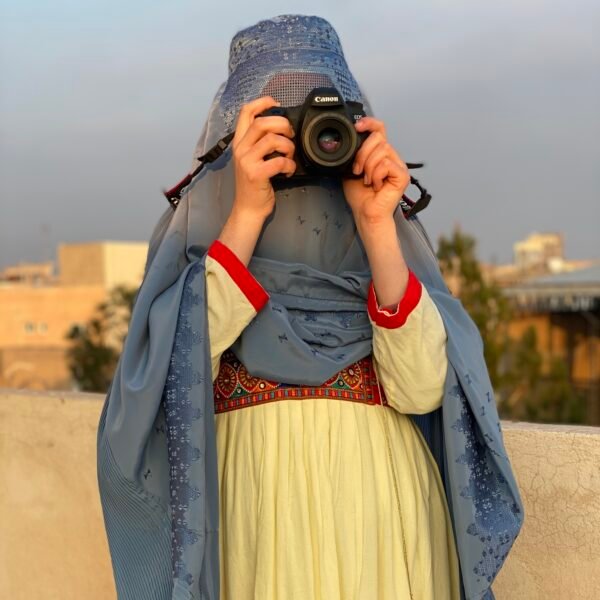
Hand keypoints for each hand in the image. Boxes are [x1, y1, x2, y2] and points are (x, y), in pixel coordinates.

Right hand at [230, 96, 295, 221]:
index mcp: (239, 142)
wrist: (248, 209)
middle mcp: (240, 149)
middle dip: (283, 125)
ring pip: (273, 139)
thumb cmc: (254, 184)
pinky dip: (289, 164)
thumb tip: (280, 127)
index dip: (263, 102)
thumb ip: (259, 142)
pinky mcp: (256, 174)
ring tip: (290, 156)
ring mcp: (247, 161)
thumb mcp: (251, 159)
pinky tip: (288, 170)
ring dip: (288, 146)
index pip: (246, 112)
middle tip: (290, 135)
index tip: (276, 104)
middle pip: (263, 122)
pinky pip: (279, 161)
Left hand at [342, 117, 410, 223]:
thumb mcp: (351, 168)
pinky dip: (376, 174)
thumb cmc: (360, 195)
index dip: (370, 123)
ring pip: (382, 150)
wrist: (366, 213)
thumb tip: (350, 140)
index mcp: (380, 154)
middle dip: (363, 154)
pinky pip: (386, 164)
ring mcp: (399, 165)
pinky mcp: (403, 175)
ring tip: (367, 180)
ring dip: (368, 167)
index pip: (379, 129)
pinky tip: (376, 185)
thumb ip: (354, 154)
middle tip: (358, 170)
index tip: (357, 126)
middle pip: (378, 138)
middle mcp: (391, 157)